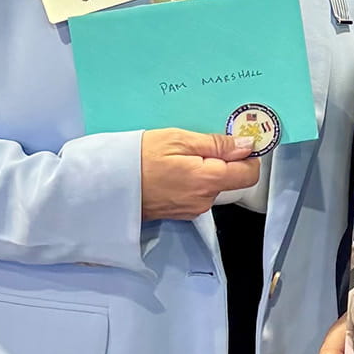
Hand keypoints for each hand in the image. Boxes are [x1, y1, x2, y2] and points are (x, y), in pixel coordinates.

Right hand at [139, 130, 259, 219]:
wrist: (104, 185)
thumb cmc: (139, 157)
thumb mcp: (179, 139)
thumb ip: (216, 144)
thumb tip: (246, 145)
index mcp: (208, 181)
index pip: (249, 173)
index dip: (249, 156)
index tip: (239, 141)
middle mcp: (204, 200)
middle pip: (231, 179)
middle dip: (224, 161)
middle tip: (200, 143)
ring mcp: (191, 209)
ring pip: (214, 186)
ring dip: (206, 170)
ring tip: (181, 156)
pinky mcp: (180, 213)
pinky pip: (198, 194)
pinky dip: (194, 181)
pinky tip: (175, 170)